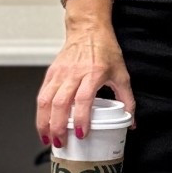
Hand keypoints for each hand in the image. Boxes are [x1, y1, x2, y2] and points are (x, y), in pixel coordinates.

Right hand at [37, 22, 136, 147]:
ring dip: (44, 122)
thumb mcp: (121, 73)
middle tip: (60, 143)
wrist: (88, 29)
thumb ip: (127, 99)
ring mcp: (60, 73)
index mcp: (93, 73)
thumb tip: (130, 121)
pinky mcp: (51, 73)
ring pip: (45, 100)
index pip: (83, 99)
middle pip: (60, 104)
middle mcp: (73, 73)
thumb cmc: (104, 49)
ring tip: (47, 138)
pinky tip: (43, 123)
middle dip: (57, 127)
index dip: (81, 119)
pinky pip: (42, 95)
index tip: (81, 134)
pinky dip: (41, 112)